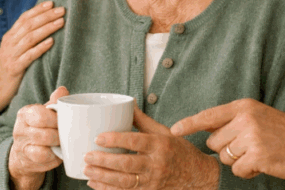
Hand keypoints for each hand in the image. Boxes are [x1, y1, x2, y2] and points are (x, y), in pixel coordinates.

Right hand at [0, 1, 65, 112]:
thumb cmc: (10, 68)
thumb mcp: (15, 50)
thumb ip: (25, 38)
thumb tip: (43, 24)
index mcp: (10, 36)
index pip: (24, 18)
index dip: (38, 9)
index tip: (52, 3)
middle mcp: (9, 43)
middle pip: (29, 25)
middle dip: (46, 16)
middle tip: (61, 10)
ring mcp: (11, 55)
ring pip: (30, 38)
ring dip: (46, 28)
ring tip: (60, 22)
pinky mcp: (14, 68)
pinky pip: (29, 56)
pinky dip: (40, 48)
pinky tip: (51, 42)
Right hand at [8, 87, 68, 184]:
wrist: (23, 152)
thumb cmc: (39, 128)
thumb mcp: (45, 113)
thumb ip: (54, 102)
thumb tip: (63, 90)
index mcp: (25, 113)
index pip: (40, 115)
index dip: (56, 120)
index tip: (66, 121)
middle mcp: (20, 129)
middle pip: (43, 133)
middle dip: (59, 134)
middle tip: (67, 134)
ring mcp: (22, 146)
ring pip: (43, 148)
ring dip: (57, 145)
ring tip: (63, 143)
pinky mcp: (27, 160)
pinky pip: (44, 159)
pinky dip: (54, 157)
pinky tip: (58, 153)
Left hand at [83, 107, 218, 189]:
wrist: (197, 175)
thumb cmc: (178, 150)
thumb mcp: (164, 132)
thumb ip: (143, 121)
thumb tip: (127, 104)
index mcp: (160, 145)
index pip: (135, 141)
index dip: (115, 140)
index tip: (98, 137)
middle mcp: (156, 164)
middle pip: (127, 164)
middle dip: (104, 161)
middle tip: (87, 155)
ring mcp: (152, 181)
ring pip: (124, 182)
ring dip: (103, 177)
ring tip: (87, 170)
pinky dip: (108, 189)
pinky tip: (94, 183)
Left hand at [171, 99, 284, 179]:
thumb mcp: (259, 116)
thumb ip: (234, 120)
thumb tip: (206, 130)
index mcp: (244, 107)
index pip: (208, 115)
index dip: (188, 124)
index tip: (173, 130)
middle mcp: (245, 119)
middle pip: (214, 142)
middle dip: (226, 150)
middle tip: (250, 147)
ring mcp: (251, 137)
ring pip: (224, 158)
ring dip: (238, 162)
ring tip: (259, 154)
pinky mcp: (258, 156)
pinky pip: (238, 170)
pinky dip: (248, 172)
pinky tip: (263, 164)